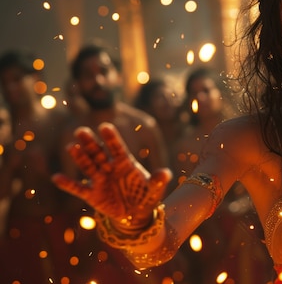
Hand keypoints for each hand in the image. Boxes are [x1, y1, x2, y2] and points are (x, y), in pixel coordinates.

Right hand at [52, 123, 171, 230]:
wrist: (135, 215)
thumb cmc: (145, 196)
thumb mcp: (155, 189)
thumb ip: (159, 180)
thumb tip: (166, 173)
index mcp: (125, 164)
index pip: (117, 148)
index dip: (111, 138)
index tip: (105, 126)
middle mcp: (110, 168)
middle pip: (98, 153)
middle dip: (90, 143)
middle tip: (81, 131)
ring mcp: (100, 180)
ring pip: (88, 166)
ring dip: (80, 157)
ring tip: (72, 146)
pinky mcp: (92, 195)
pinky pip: (78, 188)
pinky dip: (68, 184)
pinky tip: (57, 177)